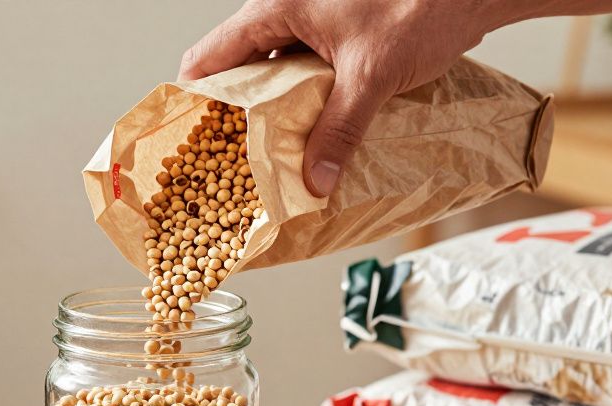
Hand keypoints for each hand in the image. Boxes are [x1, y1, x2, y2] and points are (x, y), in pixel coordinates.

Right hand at [179, 0, 498, 196]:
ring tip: (270, 157)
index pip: (213, 54)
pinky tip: (309, 137)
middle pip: (241, 67)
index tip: (191, 138)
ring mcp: (312, 21)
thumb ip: (339, 131)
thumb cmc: (420, 8)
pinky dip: (303, 102)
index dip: (197, 96)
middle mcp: (287, 9)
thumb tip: (314, 182)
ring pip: (275, 72)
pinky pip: (304, 72)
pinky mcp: (336, 35)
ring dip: (274, 112)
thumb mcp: (371, 76)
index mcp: (279, 6)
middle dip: (237, 113)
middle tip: (231, 159)